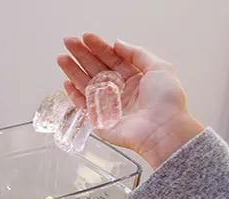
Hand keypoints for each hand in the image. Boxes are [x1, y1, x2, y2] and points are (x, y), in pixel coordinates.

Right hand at [57, 34, 202, 167]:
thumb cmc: (166, 101)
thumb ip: (137, 53)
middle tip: (69, 41)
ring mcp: (109, 105)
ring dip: (73, 71)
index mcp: (134, 78)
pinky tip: (67, 82)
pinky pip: (84, 106)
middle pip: (96, 69)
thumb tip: (118, 43)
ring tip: (62, 58)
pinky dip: (74, 95)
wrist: (162, 130)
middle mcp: (120, 91)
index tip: (86, 36)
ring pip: (87, 85)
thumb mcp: (158, 67)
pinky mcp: (100, 121)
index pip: (112, 58)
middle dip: (82, 55)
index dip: (99, 47)